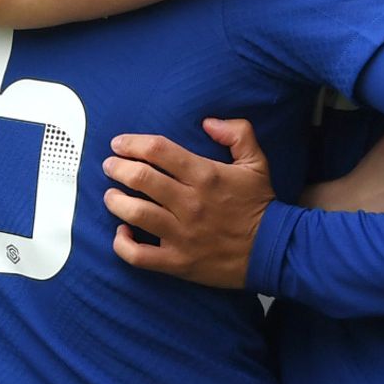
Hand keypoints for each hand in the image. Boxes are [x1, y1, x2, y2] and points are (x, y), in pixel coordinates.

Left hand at [104, 119, 273, 289]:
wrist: (273, 250)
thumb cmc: (259, 205)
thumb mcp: (257, 162)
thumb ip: (238, 133)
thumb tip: (208, 121)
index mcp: (205, 175)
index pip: (158, 150)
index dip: (132, 143)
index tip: (119, 143)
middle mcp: (190, 203)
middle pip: (140, 178)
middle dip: (117, 168)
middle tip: (110, 166)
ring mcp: (182, 234)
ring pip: (134, 213)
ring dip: (115, 201)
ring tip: (112, 196)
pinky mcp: (178, 261)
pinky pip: (139, 255)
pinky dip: (123, 244)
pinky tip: (121, 233)